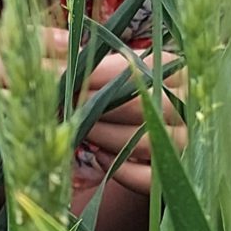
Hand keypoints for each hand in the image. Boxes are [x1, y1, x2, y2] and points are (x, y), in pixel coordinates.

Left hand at [60, 34, 186, 202]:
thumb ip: (71, 53)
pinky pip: (149, 177)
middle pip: (138, 106)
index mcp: (175, 67)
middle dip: (92, 107)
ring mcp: (187, 140)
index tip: (57, 78)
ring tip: (77, 128)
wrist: (150, 121)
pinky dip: (121, 169)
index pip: (131, 70)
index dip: (92, 76)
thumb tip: (42, 54)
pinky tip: (101, 156)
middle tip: (60, 105)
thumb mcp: (105, 61)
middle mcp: (188, 103)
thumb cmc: (122, 87)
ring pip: (144, 142)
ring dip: (102, 136)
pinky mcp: (177, 172)